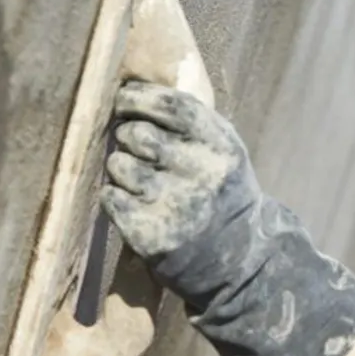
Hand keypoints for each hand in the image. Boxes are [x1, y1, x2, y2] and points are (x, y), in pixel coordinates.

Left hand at [99, 80, 354, 355]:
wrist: (243, 266)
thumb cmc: (225, 199)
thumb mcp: (226, 155)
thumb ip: (192, 123)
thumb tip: (133, 90)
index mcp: (222, 146)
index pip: (169, 105)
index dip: (138, 97)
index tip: (124, 101)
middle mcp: (201, 173)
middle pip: (136, 133)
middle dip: (128, 137)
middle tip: (137, 149)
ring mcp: (175, 205)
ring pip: (118, 165)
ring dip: (121, 169)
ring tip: (140, 182)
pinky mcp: (151, 235)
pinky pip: (111, 197)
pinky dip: (115, 198)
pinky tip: (133, 205)